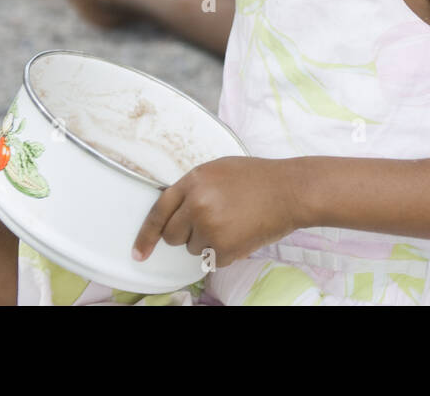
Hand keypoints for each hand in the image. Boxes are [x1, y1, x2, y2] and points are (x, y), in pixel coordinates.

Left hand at [132, 157, 301, 267]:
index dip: (146, 235)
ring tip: (233, 221)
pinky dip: (225, 252)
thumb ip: (194, 187)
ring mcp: (210, 227)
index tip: (138, 252)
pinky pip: (213, 259)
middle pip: (172, 235)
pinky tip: (241, 233)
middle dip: (186, 234)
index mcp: (193, 181)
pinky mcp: (224, 247)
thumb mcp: (218, 170)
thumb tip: (176, 210)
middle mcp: (197, 204)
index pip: (158, 212)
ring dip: (208, 241)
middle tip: (211, 221)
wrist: (290, 190)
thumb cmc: (258, 178)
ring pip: (194, 248)